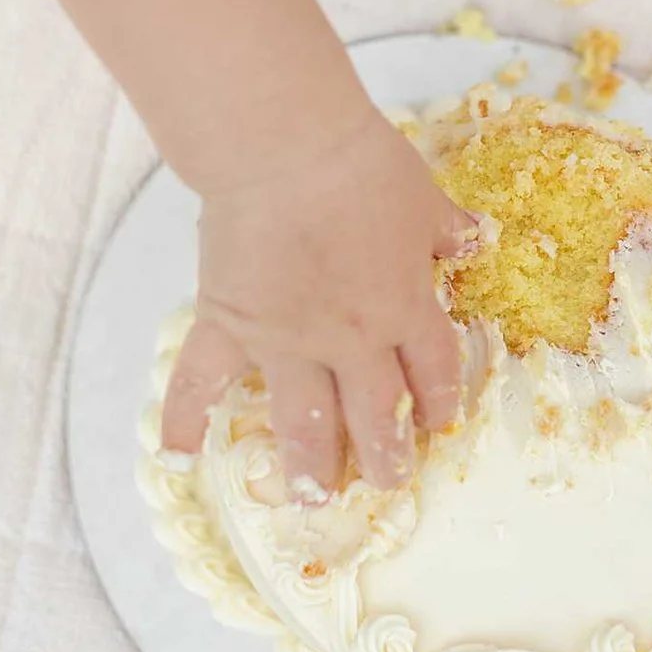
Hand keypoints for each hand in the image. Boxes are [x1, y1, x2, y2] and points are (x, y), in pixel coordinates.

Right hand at [159, 109, 485, 495]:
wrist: (287, 152)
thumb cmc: (363, 168)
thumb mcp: (425, 199)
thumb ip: (446, 229)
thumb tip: (474, 236)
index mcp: (404, 307)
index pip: (433, 370)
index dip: (439, 402)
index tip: (438, 426)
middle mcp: (350, 338)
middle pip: (375, 412)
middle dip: (383, 456)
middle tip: (385, 485)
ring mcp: (286, 339)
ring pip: (302, 419)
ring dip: (310, 463)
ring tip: (312, 499)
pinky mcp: (229, 324)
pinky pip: (201, 381)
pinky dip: (185, 419)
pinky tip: (177, 457)